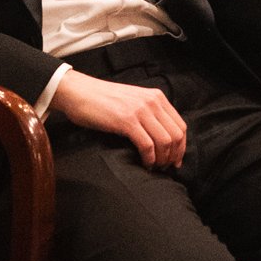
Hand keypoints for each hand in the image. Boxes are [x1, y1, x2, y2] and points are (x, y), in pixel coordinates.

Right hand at [52, 69, 186, 167]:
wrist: (79, 92)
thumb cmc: (103, 100)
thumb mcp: (133, 101)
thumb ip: (149, 113)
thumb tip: (162, 138)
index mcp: (157, 97)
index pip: (181, 125)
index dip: (181, 147)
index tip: (175, 161)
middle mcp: (152, 102)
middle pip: (176, 135)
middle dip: (173, 156)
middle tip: (165, 168)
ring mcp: (140, 110)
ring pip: (165, 141)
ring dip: (162, 159)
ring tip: (154, 167)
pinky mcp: (126, 121)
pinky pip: (147, 145)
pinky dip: (149, 159)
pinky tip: (144, 164)